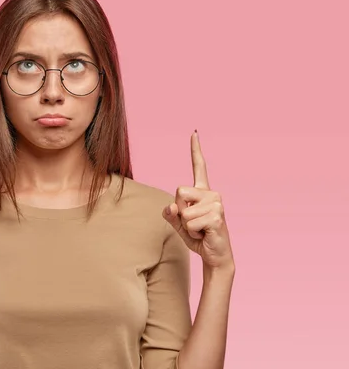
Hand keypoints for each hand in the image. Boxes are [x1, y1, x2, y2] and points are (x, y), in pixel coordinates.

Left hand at [162, 131, 234, 270]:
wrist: (215, 256)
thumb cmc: (198, 236)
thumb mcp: (178, 224)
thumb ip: (171, 213)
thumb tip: (172, 207)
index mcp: (202, 191)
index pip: (199, 166)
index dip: (195, 149)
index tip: (194, 132)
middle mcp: (212, 193)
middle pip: (179, 191)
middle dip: (180, 211)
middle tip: (194, 223)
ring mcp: (216, 203)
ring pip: (183, 211)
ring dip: (186, 225)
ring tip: (200, 229)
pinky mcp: (217, 216)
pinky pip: (189, 222)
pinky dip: (192, 232)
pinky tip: (205, 234)